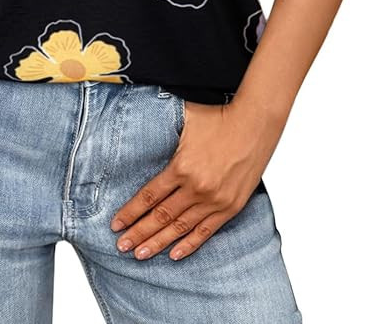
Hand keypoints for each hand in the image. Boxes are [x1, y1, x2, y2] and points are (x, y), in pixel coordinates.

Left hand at [109, 98, 285, 260]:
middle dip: (138, 233)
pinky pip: (206, 231)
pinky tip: (174, 254)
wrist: (255, 123)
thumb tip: (140, 123)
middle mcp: (196, 187)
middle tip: (121, 246)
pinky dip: (189, 244)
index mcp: (181, 166)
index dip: (130, 212)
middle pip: (161, 216)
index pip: (149, 196)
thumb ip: (164, 128)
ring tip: (140, 254)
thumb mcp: (184, 120)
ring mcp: (214, 200)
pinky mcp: (230, 206)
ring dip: (158, 243)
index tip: (116, 224)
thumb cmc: (219, 117)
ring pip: (180, 228)